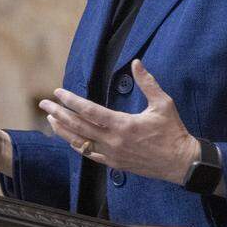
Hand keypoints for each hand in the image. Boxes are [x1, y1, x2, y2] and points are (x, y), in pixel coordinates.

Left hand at [39, 59, 199, 184]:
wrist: (182, 163)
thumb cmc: (173, 131)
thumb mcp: (163, 104)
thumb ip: (147, 83)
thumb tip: (136, 62)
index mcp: (123, 125)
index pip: (90, 111)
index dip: (71, 101)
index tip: (58, 92)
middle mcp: (114, 141)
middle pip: (78, 126)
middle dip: (59, 113)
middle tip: (44, 104)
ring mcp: (113, 154)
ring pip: (80, 142)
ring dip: (63, 130)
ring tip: (50, 119)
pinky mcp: (115, 164)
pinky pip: (90, 154)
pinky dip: (77, 145)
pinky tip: (69, 138)